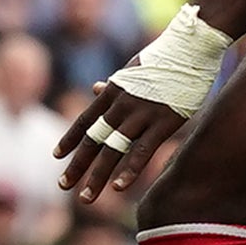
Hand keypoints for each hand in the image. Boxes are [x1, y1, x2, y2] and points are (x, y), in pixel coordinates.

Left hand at [54, 73, 186, 205]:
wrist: (189, 46)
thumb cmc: (164, 60)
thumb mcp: (131, 71)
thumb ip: (114, 86)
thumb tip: (95, 88)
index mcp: (113, 92)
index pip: (85, 120)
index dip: (70, 139)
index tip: (56, 156)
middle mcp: (121, 105)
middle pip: (93, 140)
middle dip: (77, 166)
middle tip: (62, 186)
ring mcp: (141, 114)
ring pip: (112, 151)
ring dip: (97, 176)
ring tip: (85, 198)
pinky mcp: (163, 122)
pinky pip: (141, 151)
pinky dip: (129, 171)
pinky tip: (117, 188)